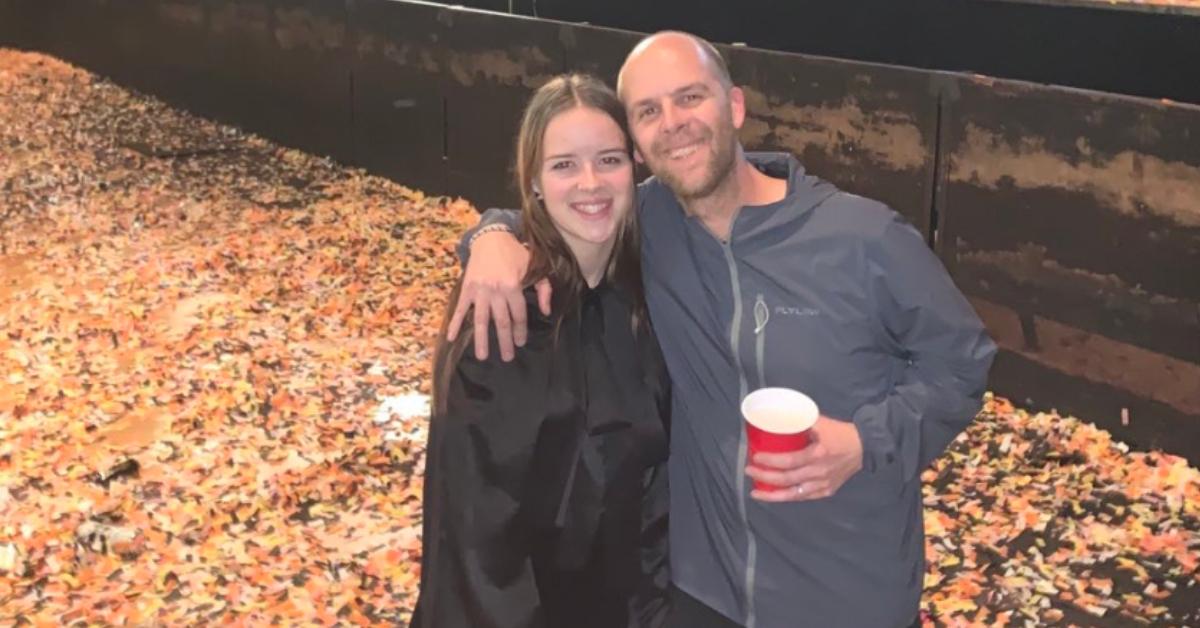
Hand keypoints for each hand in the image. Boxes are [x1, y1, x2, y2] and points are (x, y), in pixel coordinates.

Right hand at [446, 231, 551, 360]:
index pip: (518, 314)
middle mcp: (495, 290)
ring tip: (482, 356)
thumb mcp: (535, 266)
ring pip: (481, 320)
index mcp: (513, 286)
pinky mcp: (467, 288)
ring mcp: (479, 290)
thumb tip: (546, 311)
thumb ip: (543, 289)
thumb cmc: (516, 253)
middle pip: (502, 321)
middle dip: (504, 341)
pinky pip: (461, 309)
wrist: (491, 238)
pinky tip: (452, 337)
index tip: (520, 343)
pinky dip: (455, 323)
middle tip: (506, 357)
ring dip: (482, 339)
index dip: (520, 330)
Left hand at [746, 416, 863, 501]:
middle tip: (749, 471)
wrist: (865, 447)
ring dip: (773, 495)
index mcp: (818, 455)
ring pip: (793, 495)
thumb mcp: (821, 422)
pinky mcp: (827, 491)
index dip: (770, 461)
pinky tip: (775, 496)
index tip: (756, 458)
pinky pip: (803, 497)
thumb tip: (778, 415)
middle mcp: (819, 473)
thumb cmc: (840, 433)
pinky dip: (788, 497)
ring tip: (756, 492)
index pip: (788, 461)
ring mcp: (823, 485)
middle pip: (787, 479)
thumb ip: (801, 420)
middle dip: (765, 476)